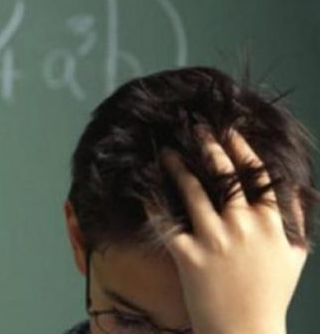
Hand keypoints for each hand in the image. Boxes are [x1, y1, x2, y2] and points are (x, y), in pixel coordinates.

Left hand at [148, 125, 307, 333]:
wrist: (246, 333)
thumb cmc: (270, 295)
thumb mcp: (293, 256)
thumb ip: (295, 220)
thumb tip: (298, 189)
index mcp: (271, 224)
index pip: (258, 175)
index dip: (242, 148)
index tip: (229, 131)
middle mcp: (244, 227)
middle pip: (224, 174)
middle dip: (209, 146)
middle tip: (195, 128)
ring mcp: (216, 240)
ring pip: (192, 191)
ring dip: (177, 167)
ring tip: (165, 151)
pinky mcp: (189, 256)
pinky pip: (167, 222)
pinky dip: (153, 203)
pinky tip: (142, 187)